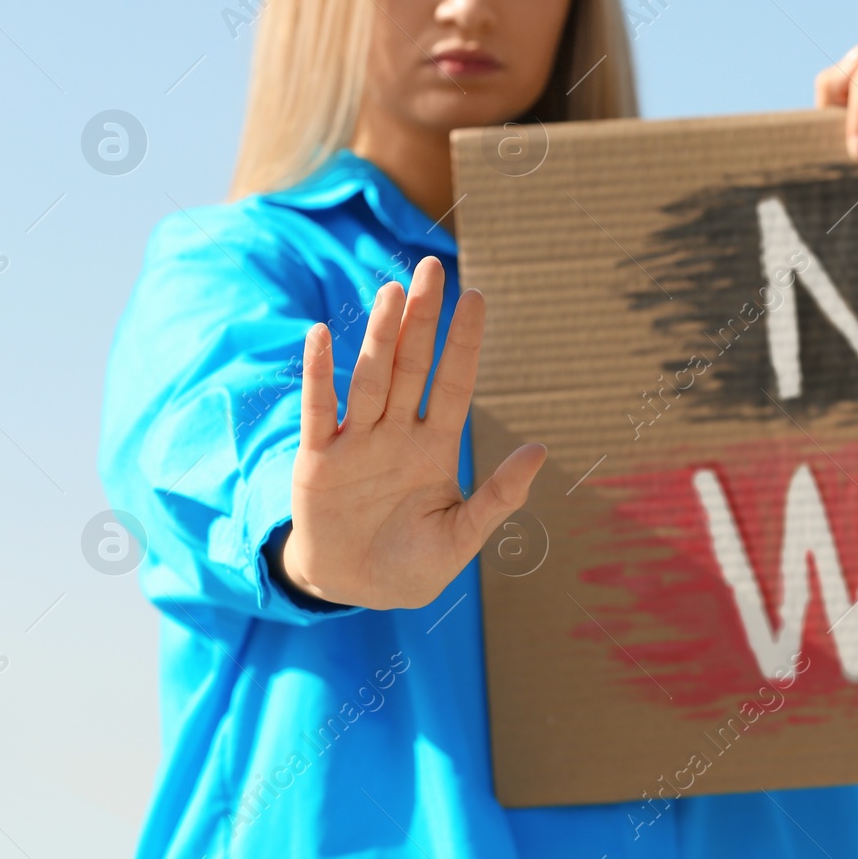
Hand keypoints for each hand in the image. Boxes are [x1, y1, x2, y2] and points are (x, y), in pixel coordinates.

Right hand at [282, 256, 545, 609]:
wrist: (355, 590)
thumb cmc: (413, 564)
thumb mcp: (463, 536)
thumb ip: (499, 497)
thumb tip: (540, 450)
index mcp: (435, 447)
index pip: (454, 383)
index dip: (463, 342)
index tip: (477, 297)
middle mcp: (397, 433)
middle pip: (413, 366)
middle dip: (423, 319)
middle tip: (432, 268)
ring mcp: (357, 441)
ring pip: (372, 378)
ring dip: (381, 337)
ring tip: (392, 292)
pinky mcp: (317, 458)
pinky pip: (319, 408)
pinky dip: (319, 373)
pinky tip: (322, 335)